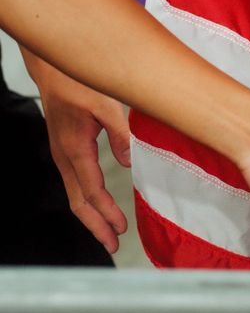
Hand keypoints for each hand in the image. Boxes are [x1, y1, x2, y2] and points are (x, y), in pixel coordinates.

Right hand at [29, 60, 130, 252]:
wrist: (53, 68)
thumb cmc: (78, 80)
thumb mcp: (105, 103)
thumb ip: (120, 132)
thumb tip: (131, 161)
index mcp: (75, 149)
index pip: (91, 191)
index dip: (106, 213)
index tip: (121, 228)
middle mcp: (65, 157)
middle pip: (78, 202)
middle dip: (96, 226)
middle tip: (114, 244)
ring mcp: (63, 154)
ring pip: (75, 194)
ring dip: (92, 215)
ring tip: (108, 231)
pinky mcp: (65, 148)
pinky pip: (75, 181)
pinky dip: (87, 198)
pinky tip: (98, 201)